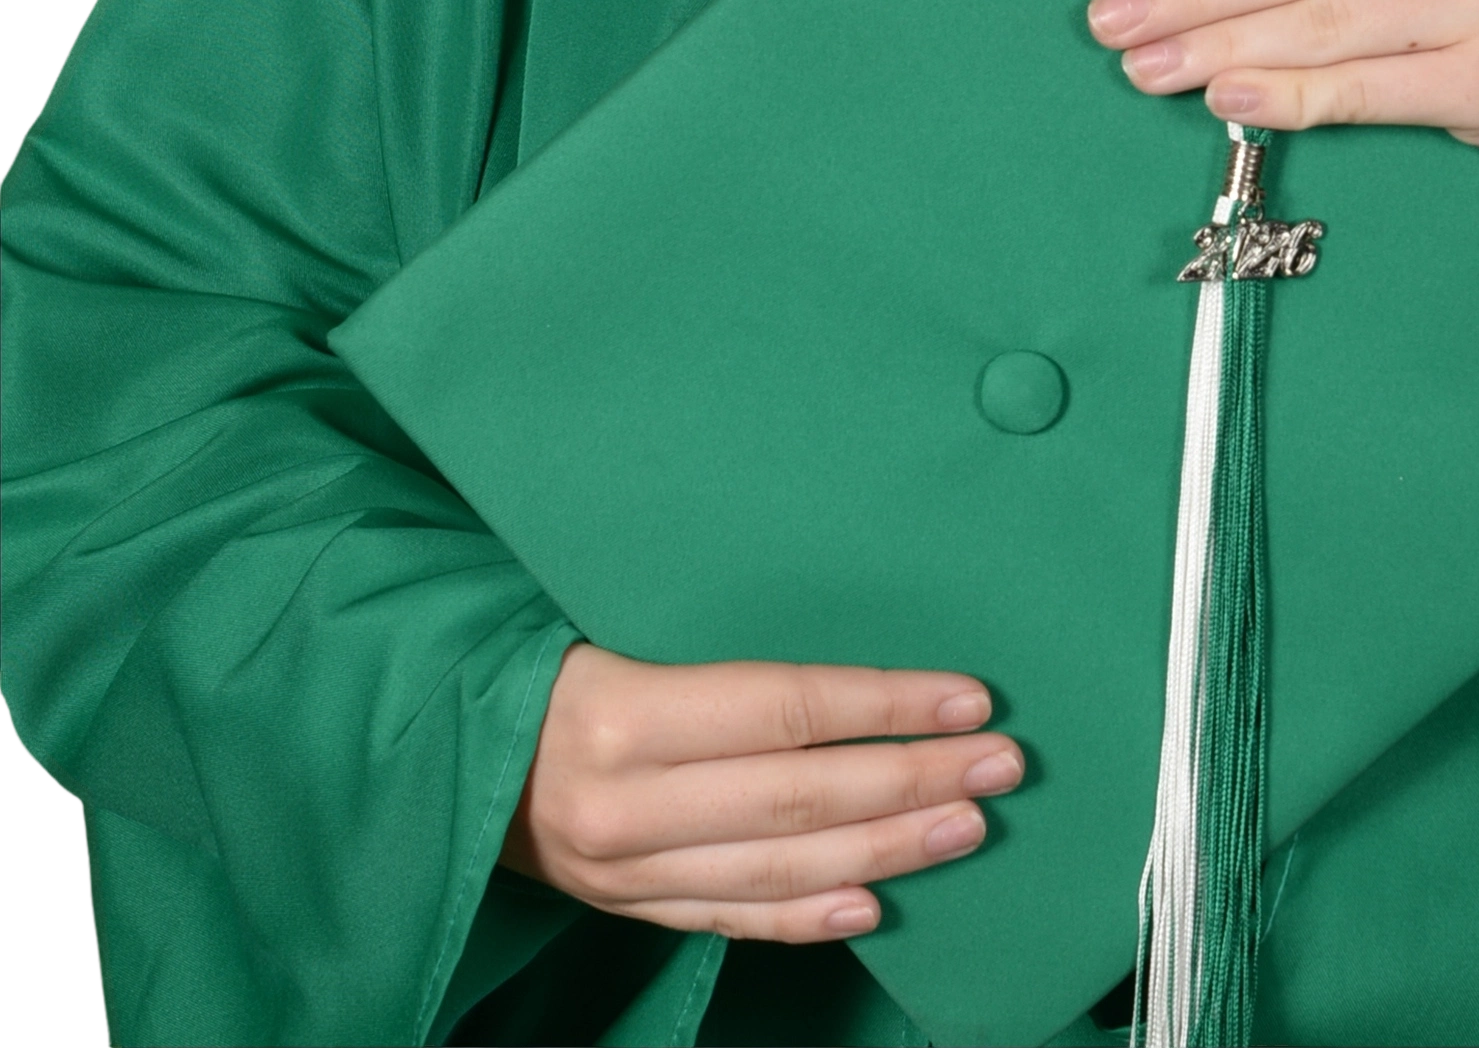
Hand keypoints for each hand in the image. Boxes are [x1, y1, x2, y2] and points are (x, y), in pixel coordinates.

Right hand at [502, 645, 1021, 942]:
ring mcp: (621, 870)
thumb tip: (836, 626)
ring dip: (888, 848)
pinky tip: (874, 902)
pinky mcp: (620, 906)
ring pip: (781, 866)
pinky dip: (808, 913)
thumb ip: (699, 630)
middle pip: (801, 795)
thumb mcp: (593, 615)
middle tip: (1000, 762)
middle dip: (914, 778)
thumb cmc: (523, 655)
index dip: (886, 705)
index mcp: (620, 714)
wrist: (425, 746)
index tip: (967, 696)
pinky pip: (731, 916)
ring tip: (967, 823)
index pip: (787, 710)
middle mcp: (623, 804)